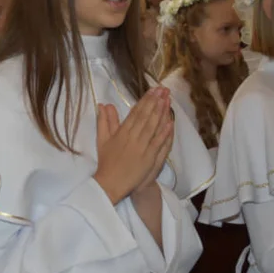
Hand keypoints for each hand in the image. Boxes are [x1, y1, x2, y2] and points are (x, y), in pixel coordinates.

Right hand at [92, 88, 173, 204]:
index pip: (136, 112)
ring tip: (168, 100)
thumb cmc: (107, 162)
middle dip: (156, 101)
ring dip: (161, 112)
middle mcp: (133, 137)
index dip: (145, 100)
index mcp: (122, 132)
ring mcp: (142, 147)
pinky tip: (171, 122)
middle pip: (146, 116)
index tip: (153, 90)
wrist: (111, 183)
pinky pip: (159, 142)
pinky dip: (165, 132)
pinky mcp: (149, 158)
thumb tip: (104, 105)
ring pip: (153, 126)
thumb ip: (104, 121)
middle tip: (164, 89)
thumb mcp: (102, 140)